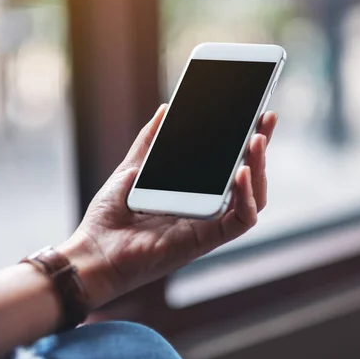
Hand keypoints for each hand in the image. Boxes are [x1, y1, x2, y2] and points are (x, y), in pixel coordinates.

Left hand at [59, 104, 277, 307]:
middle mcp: (206, 209)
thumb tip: (166, 110)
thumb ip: (150, 141)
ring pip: (253, 199)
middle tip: (266, 119)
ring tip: (256, 140)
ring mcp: (208, 225)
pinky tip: (241, 173)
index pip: (231, 166)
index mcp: (193, 193)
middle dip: (261, 149)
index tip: (256, 113)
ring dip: (260, 169)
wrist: (93, 249)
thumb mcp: (131, 168)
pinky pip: (240, 221)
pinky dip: (247, 198)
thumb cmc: (109, 216)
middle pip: (249, 180)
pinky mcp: (205, 241)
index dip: (247, 142)